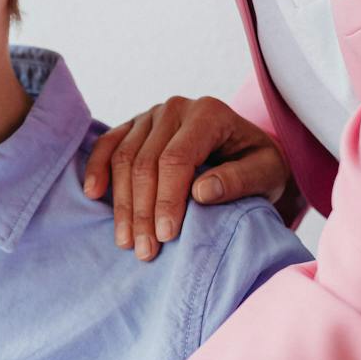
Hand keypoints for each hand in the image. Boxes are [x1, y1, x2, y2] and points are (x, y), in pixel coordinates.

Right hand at [82, 96, 290, 258]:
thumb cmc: (259, 166)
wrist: (248, 152)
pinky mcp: (135, 126)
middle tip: (145, 250)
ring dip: (122, 204)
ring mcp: (151, 115)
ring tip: (126, 241)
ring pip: (123, 159)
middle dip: (142, 211)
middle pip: (145, 162)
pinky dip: (97, 169)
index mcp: (208, 114)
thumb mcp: (266, 174)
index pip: (176, 159)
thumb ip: (239, 181)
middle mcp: (176, 108)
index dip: (167, 199)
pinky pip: (108, 145)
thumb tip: (201, 193)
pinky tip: (93, 194)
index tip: (167, 236)